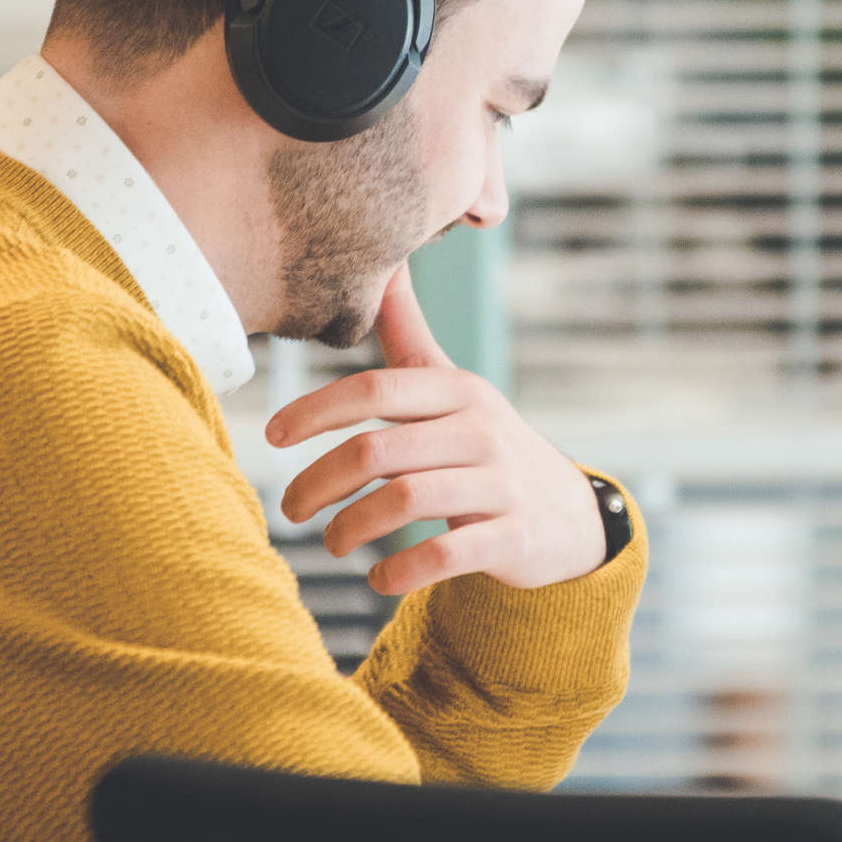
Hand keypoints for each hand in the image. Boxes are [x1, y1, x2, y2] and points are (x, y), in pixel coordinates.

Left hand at [266, 269, 610, 597]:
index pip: (375, 388)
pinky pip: (445, 555)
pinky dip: (401, 571)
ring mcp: (501, 485)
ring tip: (331, 543)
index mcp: (457, 390)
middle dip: (319, 482)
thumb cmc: (486, 445)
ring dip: (351, 528)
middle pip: (378, 450)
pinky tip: (378, 579)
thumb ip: (410, 334)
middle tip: (291, 509)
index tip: (274, 435)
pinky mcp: (513, 537)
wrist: (567, 516)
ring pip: (405, 501)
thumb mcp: (454, 388)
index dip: (316, 409)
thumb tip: (383, 262)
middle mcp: (481, 430)